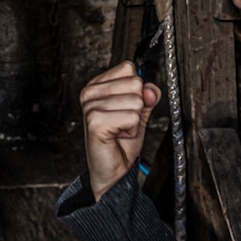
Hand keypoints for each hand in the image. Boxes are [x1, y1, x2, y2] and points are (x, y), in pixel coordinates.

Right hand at [80, 60, 160, 200]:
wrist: (113, 172)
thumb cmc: (121, 142)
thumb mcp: (139, 113)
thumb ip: (147, 96)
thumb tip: (150, 90)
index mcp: (97, 85)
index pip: (128, 68)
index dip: (137, 90)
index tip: (126, 108)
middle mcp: (90, 93)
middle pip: (135, 82)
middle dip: (137, 107)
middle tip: (123, 123)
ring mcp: (91, 107)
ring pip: (136, 101)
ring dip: (135, 121)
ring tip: (121, 130)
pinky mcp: (96, 122)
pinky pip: (133, 117)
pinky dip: (132, 130)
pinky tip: (118, 136)